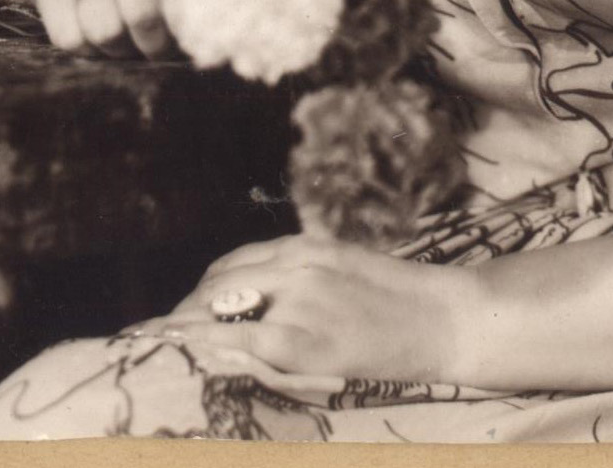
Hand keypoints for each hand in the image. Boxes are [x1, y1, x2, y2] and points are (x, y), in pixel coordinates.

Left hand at [150, 233, 472, 383]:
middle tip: (168, 343)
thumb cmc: (397, 302)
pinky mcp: (304, 340)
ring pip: (222, 314)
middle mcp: (294, 265)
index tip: (177, 318)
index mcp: (304, 248)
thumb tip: (247, 307)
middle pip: (216, 288)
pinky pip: (244, 344)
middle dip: (186, 316)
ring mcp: (298, 300)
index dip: (199, 297)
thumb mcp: (341, 272)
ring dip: (194, 335)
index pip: (229, 268)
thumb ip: (296, 280)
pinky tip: (200, 363)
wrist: (444, 319)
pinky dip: (216, 351)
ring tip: (177, 356)